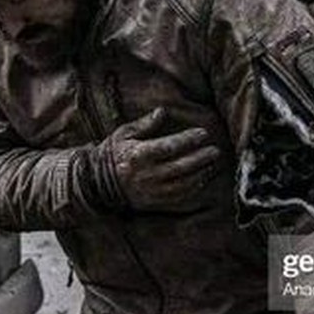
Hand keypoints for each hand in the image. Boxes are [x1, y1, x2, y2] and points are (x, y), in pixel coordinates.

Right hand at [101, 108, 220, 211]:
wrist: (97, 183)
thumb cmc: (113, 153)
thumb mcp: (124, 134)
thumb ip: (144, 124)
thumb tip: (163, 112)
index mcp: (138, 155)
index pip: (169, 146)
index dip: (188, 140)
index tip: (203, 133)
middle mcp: (146, 174)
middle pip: (180, 167)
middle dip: (200, 158)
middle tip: (215, 150)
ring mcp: (150, 190)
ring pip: (182, 184)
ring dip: (200, 173)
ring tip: (212, 163)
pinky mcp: (153, 202)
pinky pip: (178, 197)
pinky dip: (193, 188)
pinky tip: (202, 178)